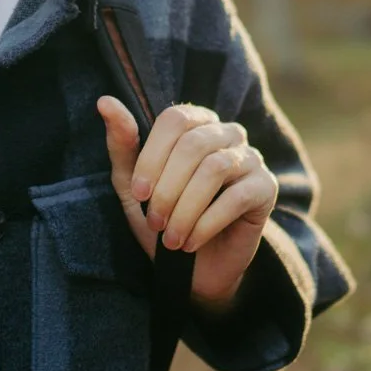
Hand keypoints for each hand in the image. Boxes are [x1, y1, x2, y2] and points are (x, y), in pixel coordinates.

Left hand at [98, 98, 276, 309]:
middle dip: (167, 188)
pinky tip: (190, 243)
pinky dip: (206, 223)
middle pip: (194, 145)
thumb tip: (105, 102)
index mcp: (196, 123)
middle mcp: (227, 132)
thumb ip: (122, 144)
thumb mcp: (133, 185)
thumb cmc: (162, 218)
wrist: (193, 268)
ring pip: (215, 169)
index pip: (174, 119)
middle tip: (154, 222)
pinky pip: (236, 197)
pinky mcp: (266, 188)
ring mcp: (251, 158)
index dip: (153, 155)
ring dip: (185, 209)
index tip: (138, 193)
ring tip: (170, 238)